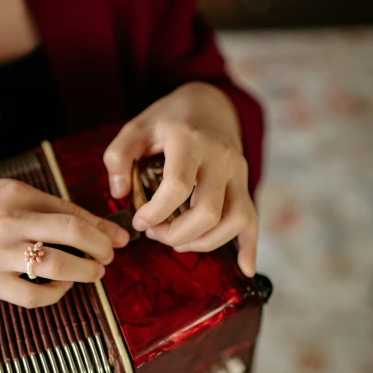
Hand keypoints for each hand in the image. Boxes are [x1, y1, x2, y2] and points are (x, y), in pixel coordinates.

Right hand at [0, 177, 129, 307]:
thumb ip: (34, 204)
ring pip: (59, 265)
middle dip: (102, 247)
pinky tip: (60, 288)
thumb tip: (76, 220)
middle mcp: (9, 221)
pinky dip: (55, 293)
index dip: (102, 226)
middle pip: (74, 233)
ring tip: (93, 273)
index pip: (71, 210)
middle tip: (110, 256)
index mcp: (14, 194)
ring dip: (85, 271)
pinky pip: (33, 295)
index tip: (118, 237)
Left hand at [103, 82, 257, 275]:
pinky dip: (250, 247)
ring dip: (203, 242)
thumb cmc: (169, 119)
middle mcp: (220, 157)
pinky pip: (253, 220)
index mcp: (189, 140)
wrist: (211, 104)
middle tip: (155, 233)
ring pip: (234, 220)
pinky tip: (244, 268)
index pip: (178, 185)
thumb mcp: (137, 127)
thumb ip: (118, 156)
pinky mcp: (245, 185)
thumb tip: (118, 194)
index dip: (156, 211)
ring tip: (178, 241)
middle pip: (208, 212)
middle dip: (177, 234)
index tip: (140, 222)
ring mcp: (238, 172)